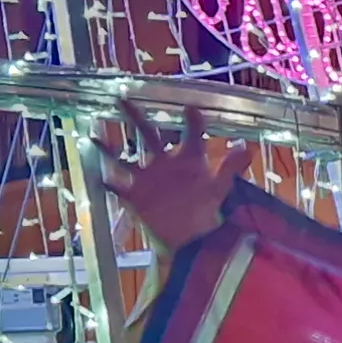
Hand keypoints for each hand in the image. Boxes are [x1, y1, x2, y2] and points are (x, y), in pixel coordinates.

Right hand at [101, 107, 248, 249]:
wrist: (192, 243)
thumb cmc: (208, 214)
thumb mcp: (219, 189)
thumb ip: (230, 168)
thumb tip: (247, 149)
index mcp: (189, 160)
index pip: (191, 134)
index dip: (192, 120)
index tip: (190, 107)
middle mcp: (166, 165)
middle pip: (148, 136)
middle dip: (136, 118)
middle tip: (123, 99)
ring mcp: (149, 181)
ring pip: (125, 159)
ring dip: (109, 148)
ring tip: (95, 134)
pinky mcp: (137, 198)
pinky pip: (117, 188)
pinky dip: (106, 182)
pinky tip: (95, 174)